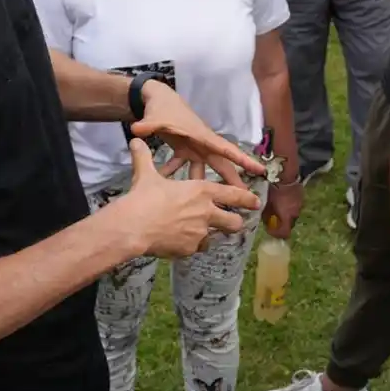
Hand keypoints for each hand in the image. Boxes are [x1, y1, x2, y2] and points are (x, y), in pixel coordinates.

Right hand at [111, 139, 260, 258]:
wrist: (133, 226)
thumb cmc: (143, 197)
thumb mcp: (145, 174)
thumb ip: (144, 157)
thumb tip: (134, 141)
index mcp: (201, 191)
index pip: (234, 194)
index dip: (247, 198)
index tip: (256, 202)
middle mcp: (206, 213)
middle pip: (234, 222)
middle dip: (235, 223)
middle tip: (233, 223)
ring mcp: (199, 233)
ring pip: (214, 237)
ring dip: (209, 235)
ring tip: (198, 233)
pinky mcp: (189, 249)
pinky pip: (195, 248)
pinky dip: (190, 245)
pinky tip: (179, 242)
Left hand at [134, 80, 265, 187]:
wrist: (156, 98)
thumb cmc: (162, 106)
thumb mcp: (156, 117)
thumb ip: (148, 125)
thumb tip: (137, 130)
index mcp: (202, 136)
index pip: (226, 149)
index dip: (243, 160)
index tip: (260, 170)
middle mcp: (202, 143)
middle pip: (220, 164)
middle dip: (233, 180)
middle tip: (247, 199)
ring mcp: (193, 147)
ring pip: (205, 169)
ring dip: (208, 185)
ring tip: (216, 204)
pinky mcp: (183, 149)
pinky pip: (184, 166)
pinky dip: (178, 176)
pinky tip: (172, 189)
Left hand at [262, 182, 302, 238]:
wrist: (286, 172)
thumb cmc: (272, 188)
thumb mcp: (265, 203)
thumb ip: (267, 216)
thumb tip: (268, 223)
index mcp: (286, 217)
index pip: (284, 234)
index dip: (277, 234)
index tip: (270, 230)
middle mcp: (295, 213)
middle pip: (289, 224)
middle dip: (281, 223)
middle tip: (272, 217)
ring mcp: (300, 204)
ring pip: (292, 214)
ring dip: (286, 213)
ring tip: (278, 206)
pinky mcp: (301, 196)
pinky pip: (295, 205)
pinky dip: (289, 205)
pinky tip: (283, 198)